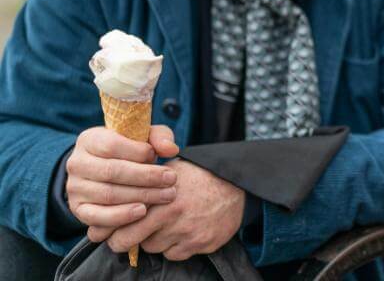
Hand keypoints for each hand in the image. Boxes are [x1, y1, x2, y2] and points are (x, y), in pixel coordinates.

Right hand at [67, 125, 179, 235]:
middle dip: (146, 177)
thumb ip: (159, 137)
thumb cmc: (131, 150)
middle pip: (112, 171)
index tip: (159, 157)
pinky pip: (98, 216)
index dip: (138, 152)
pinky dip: (121, 216)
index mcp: (89, 139)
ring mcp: (75, 188)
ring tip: (166, 195)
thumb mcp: (145, 137)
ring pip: (108, 194)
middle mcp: (77, 163)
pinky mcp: (78, 209)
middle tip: (171, 180)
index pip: (112, 145)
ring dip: (141, 196)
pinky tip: (142, 212)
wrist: (108, 171)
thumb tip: (171, 150)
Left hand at [103, 159, 244, 260]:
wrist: (235, 182)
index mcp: (162, 199)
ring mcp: (188, 234)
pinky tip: (180, 232)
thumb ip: (145, 185)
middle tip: (124, 239)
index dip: (111, 230)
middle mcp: (173, 218)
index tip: (106, 232)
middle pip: (135, 242)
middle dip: (125, 241)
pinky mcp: (202, 244)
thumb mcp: (170, 170)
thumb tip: (116, 197)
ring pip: (155, 249)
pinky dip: (174, 247)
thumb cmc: (198, 174)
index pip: (124, 223)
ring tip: (162, 227)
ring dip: (154, 241)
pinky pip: (175, 255)